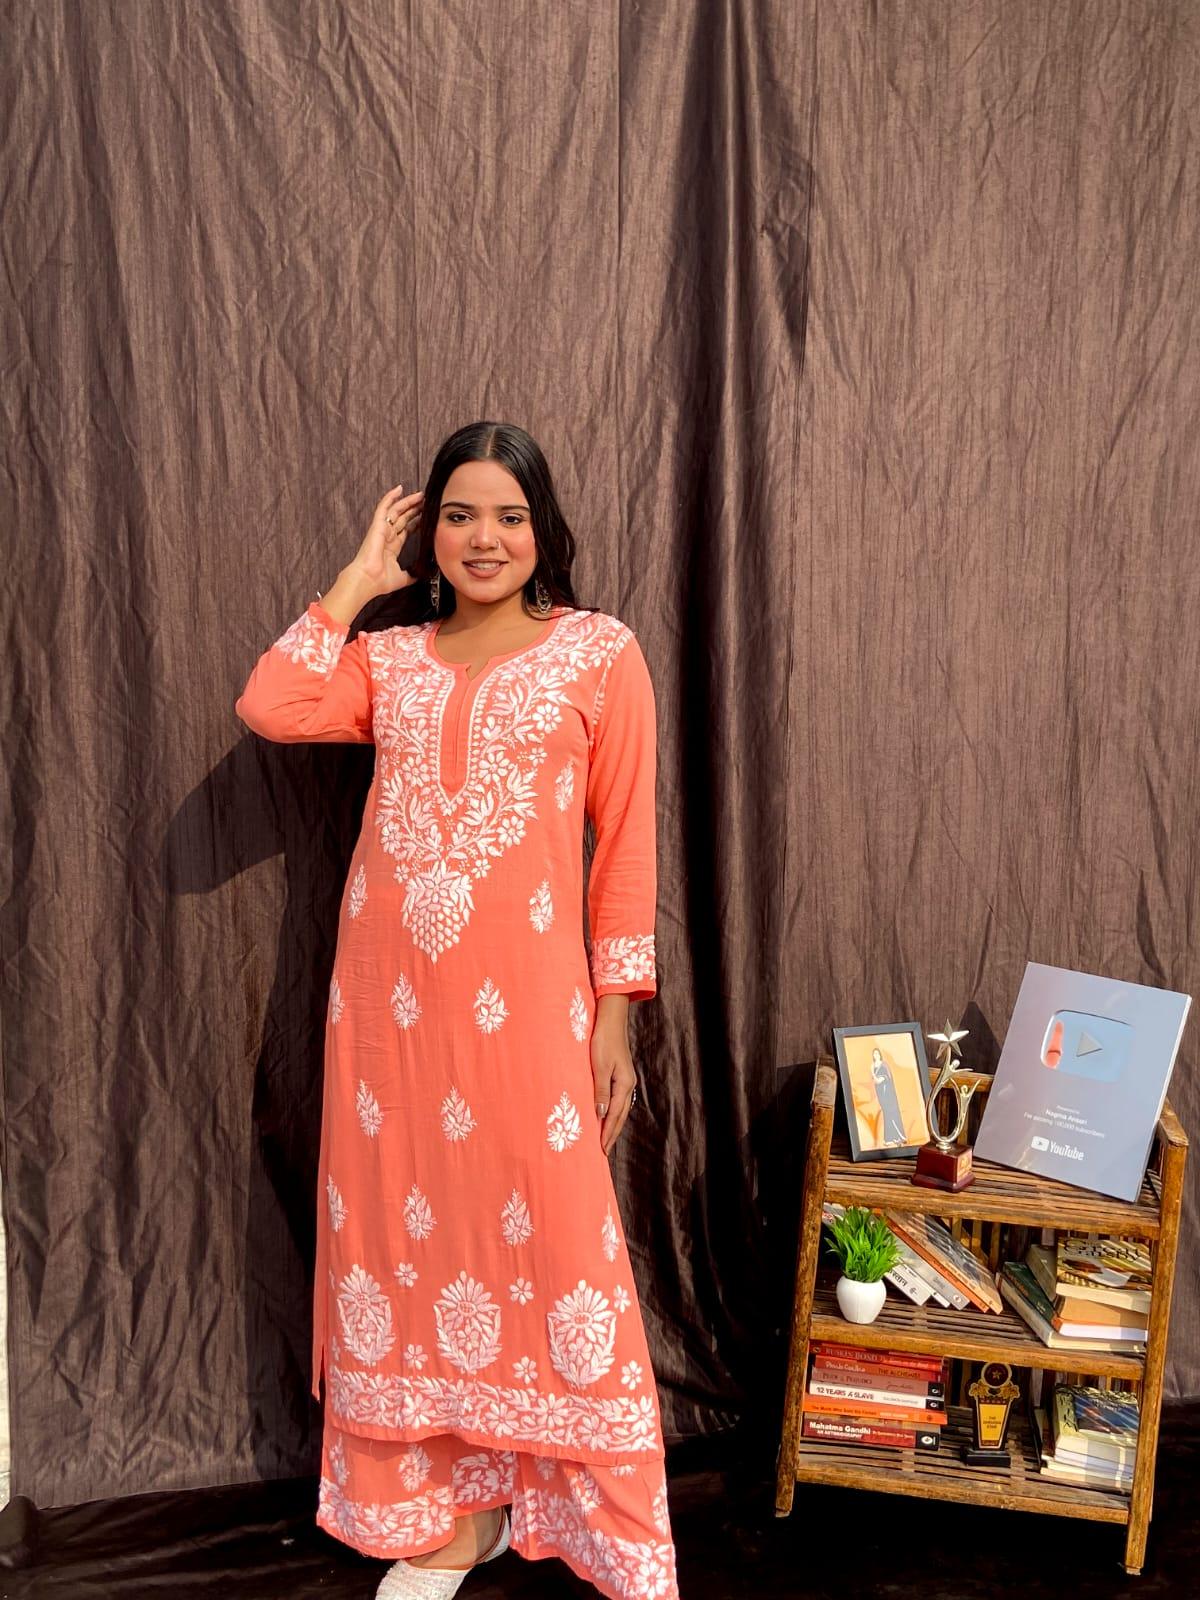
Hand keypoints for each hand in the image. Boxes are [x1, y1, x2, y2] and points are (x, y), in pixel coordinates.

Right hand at [350, 484, 424, 595]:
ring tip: (420, 494)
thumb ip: (412, 575)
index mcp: (392, 547)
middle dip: (414, 510)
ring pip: (396, 511)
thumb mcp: (402, 578)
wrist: (368, 580)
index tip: (426, 516)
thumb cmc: (380, 581)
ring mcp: (381, 530)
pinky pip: (384, 507)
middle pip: (402, 518)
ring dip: (408, 502)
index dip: (416, 522)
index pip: (406, 530)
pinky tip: (399, 488)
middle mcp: (386, 536)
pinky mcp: (377, 526)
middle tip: (426, 501)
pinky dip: (390, 497)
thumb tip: (421, 575)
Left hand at [591, 998, 635, 1153]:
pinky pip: (617, 1100)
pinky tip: (607, 1116)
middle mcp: (628, 1085)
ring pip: (620, 1109)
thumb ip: (601, 1091)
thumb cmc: (603, 1041)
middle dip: (612, 1133)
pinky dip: (613, 1112)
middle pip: (620, 1115)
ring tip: (606, 1139)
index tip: (602, 1149)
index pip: (615, 1115)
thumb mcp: (600, 1067)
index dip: (608, 1132)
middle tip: (604, 1151)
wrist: (611, 1021)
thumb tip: (601, 1114)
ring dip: (613, 1124)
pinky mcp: (621, 1075)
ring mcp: (626, 1080)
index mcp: (624, 1084)